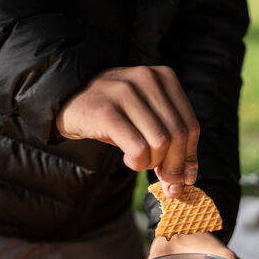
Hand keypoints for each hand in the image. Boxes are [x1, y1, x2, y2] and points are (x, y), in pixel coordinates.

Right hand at [56, 66, 199, 197]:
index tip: (183, 178)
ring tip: (138, 160)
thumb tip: (188, 178)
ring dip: (152, 163)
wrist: (67, 102)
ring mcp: (126, 92)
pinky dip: (137, 162)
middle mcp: (147, 79)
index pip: (191, 126)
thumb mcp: (146, 119)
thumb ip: (170, 140)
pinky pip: (138, 149)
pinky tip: (127, 158)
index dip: (189, 157)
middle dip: (174, 166)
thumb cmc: (113, 115)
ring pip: (160, 143)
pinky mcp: (106, 111)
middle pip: (178, 136)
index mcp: (164, 78)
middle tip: (164, 181)